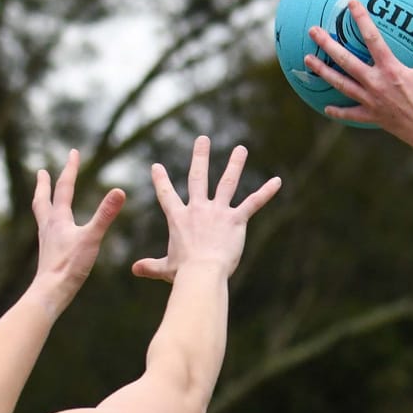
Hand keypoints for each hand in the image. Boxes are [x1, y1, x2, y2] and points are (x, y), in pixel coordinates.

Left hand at [29, 149, 125, 309]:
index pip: (64, 188)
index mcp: (58, 219)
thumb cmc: (71, 266)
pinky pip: (45, 231)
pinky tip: (52, 230)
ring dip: (43, 202)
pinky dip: (48, 223)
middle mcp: (48, 226)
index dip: (70, 169)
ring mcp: (46, 240)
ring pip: (41, 215)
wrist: (51, 291)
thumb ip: (106, 214)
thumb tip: (119, 191)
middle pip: (43, 199)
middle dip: (44, 184)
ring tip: (43, 197)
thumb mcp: (92, 237)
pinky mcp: (48, 253)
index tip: (74, 152)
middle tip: (42, 171)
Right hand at [131, 136, 279, 281]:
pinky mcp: (236, 220)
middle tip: (203, 139)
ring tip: (241, 149)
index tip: (156, 166)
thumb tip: (134, 269)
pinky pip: (253, 202)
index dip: (160, 180)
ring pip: (227, 182)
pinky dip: (266, 192)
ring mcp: (218, 212)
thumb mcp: (164, 268)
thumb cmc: (183, 273)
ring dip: (235, 164)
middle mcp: (197, 209)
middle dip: (200, 156)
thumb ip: (149, 266)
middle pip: (197, 176)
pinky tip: (278, 181)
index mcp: (178, 218)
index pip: (166, 195)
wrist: (202, 273)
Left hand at [303, 0, 412, 145]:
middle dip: (327, 44)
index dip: (361, 19)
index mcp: (391, 69)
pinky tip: (327, 107)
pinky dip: (339, 111)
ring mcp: (371, 102)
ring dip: (323, 72)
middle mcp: (376, 84)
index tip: (350, 4)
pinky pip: (351, 114)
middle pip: (345, 61)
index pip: (372, 38)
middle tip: (313, 31)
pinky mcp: (373, 118)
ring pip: (341, 84)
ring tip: (308, 60)